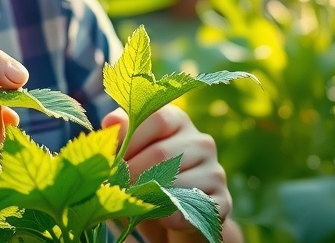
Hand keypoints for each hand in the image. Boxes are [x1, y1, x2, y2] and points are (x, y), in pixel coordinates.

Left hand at [102, 105, 231, 234]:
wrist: (171, 211)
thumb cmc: (144, 172)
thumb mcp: (131, 149)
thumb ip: (121, 134)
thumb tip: (111, 123)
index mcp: (178, 120)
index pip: (157, 118)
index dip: (131, 139)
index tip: (112, 159)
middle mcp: (201, 142)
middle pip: (163, 153)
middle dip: (133, 172)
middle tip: (115, 186)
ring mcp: (215, 171)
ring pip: (178, 182)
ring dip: (150, 195)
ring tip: (133, 200)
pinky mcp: (223, 200)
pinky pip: (195, 207)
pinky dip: (174, 215)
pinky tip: (161, 217)